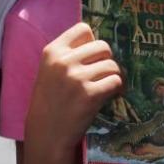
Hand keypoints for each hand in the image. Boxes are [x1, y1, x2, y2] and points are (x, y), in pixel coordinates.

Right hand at [24, 23, 123, 156]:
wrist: (46, 134)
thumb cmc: (49, 103)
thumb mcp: (49, 72)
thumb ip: (68, 56)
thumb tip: (99, 45)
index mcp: (52, 52)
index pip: (83, 29)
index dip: (92, 42)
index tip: (92, 56)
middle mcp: (64, 61)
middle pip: (102, 46)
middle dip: (106, 60)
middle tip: (103, 75)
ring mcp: (77, 78)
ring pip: (112, 65)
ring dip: (114, 76)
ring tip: (107, 87)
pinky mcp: (90, 94)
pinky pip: (116, 82)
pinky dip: (117, 89)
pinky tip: (111, 96)